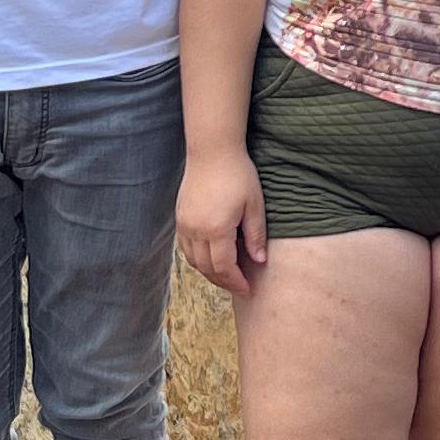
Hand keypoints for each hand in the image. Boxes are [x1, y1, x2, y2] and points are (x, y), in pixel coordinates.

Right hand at [177, 149, 267, 293]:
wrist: (212, 151)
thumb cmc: (238, 174)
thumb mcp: (254, 205)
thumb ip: (256, 235)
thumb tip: (259, 260)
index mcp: (216, 229)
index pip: (224, 267)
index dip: (236, 281)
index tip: (248, 289)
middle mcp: (196, 230)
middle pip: (206, 268)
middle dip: (223, 281)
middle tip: (239, 286)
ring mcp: (184, 224)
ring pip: (193, 261)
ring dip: (209, 272)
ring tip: (227, 274)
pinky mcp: (180, 218)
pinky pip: (186, 248)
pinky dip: (198, 258)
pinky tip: (212, 256)